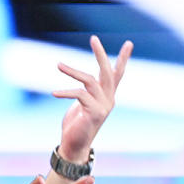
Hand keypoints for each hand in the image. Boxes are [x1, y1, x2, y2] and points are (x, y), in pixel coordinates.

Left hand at [54, 36, 133, 162]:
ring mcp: (104, 106)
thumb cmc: (76, 124)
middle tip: (94, 38)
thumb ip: (86, 91)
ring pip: (89, 80)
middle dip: (101, 54)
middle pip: (107, 72)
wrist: (75, 145)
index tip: (129, 43)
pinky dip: (65, 92)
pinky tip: (54, 94)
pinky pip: (79, 94)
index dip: (123, 58)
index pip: (117, 74)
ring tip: (58, 64)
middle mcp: (108, 99)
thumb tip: (83, 81)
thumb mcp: (82, 104)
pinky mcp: (95, 112)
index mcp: (106, 95)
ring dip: (72, 71)